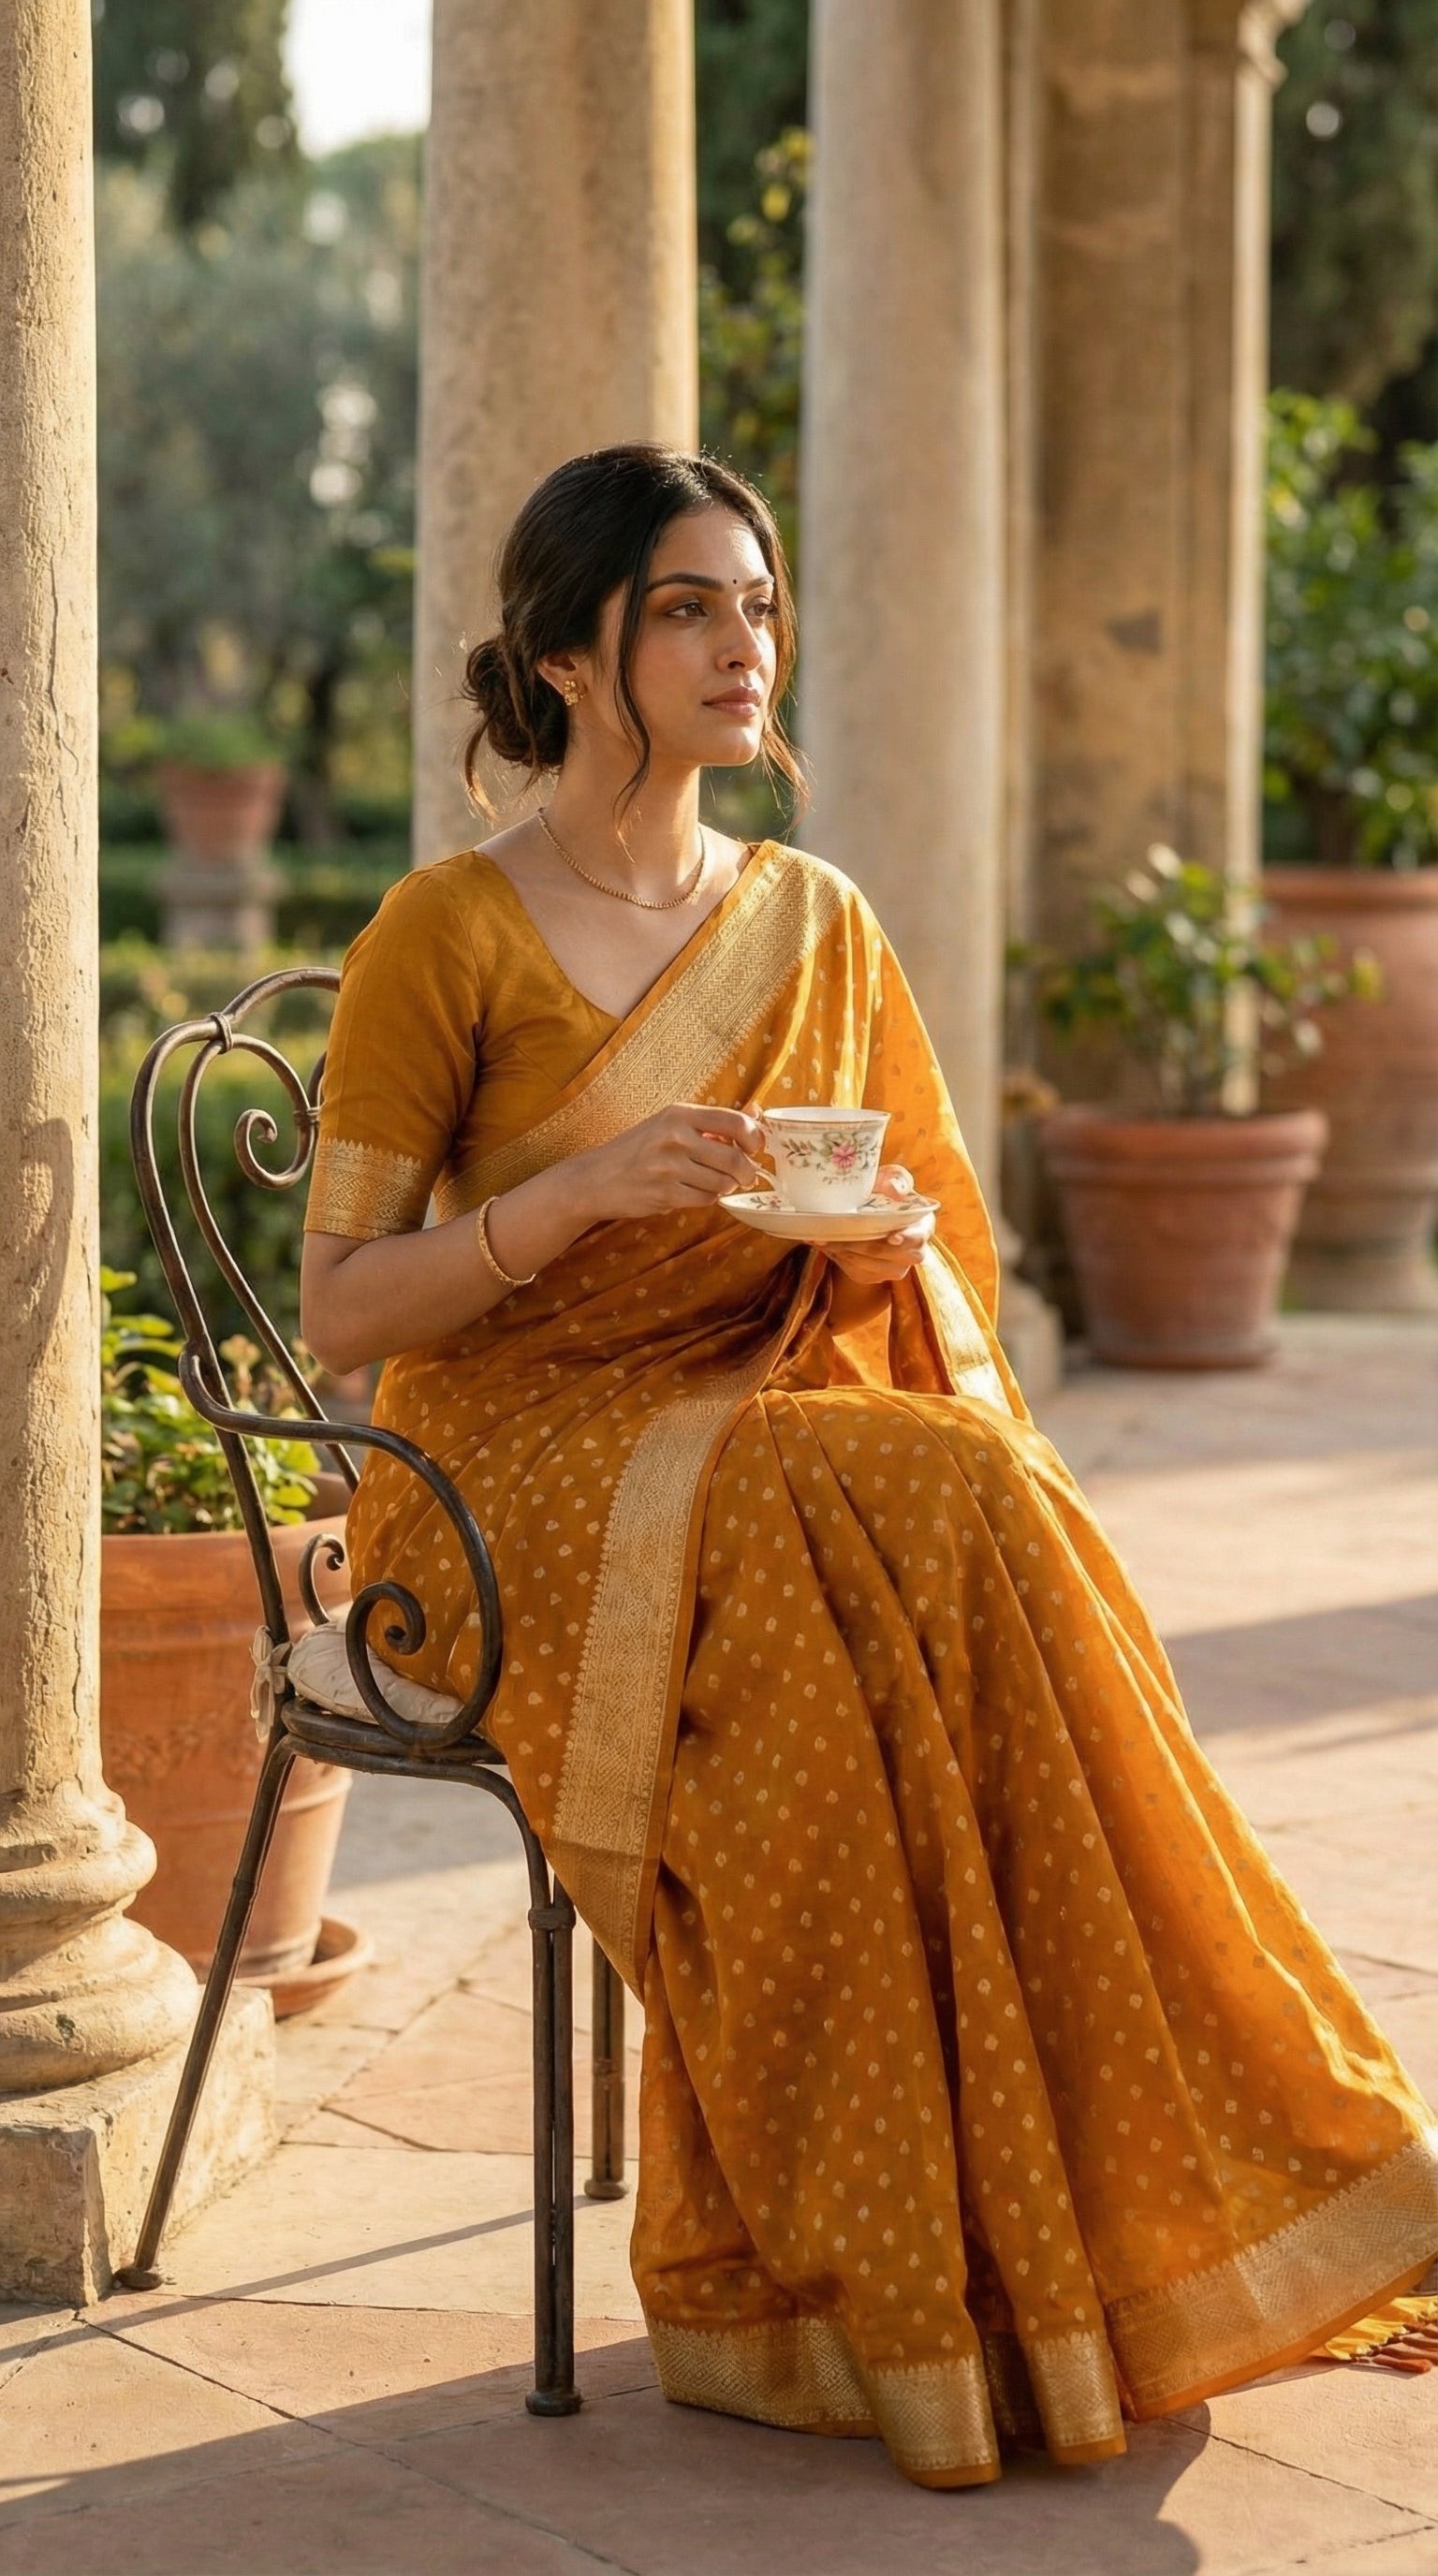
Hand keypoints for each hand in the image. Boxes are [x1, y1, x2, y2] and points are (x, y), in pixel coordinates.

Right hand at [571, 1102, 767, 1221]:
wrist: (596, 1177)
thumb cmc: (638, 1148)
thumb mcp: (671, 1123)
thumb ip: (714, 1120)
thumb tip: (758, 1111)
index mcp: (679, 1114)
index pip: (736, 1122)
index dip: (754, 1138)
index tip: (754, 1147)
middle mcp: (675, 1137)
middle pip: (734, 1159)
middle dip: (747, 1172)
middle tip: (746, 1176)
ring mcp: (669, 1168)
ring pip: (722, 1182)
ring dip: (726, 1186)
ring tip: (716, 1182)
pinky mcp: (666, 1194)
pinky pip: (706, 1199)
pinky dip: (708, 1198)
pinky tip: (696, 1190)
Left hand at [827, 1161, 933, 1284]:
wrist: (869, 1210)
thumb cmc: (884, 1192)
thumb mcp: (892, 1178)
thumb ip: (897, 1179)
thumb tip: (896, 1190)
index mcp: (922, 1227)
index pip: (918, 1237)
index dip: (906, 1238)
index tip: (892, 1237)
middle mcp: (913, 1253)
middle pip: (888, 1255)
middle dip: (860, 1244)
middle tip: (836, 1233)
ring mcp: (894, 1268)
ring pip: (869, 1265)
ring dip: (845, 1252)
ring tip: (824, 1238)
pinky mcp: (875, 1276)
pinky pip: (857, 1271)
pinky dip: (839, 1258)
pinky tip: (827, 1245)